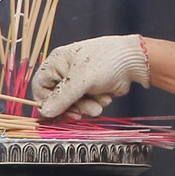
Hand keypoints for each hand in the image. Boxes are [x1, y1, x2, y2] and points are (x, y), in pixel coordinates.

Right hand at [31, 35, 149, 118]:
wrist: (133, 62)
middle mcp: (65, 72)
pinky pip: (86, 103)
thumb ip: (62, 98)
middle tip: (81, 113)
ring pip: (74, 104)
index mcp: (56, 62)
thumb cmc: (105, 62)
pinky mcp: (91, 89)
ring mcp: (79, 81)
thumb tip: (45, 112)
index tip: (57, 112)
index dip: (47, 101)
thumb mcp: (80, 81)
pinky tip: (105, 95)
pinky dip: (96, 102)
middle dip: (73, 106)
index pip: (40, 87)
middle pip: (58, 99)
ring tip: (99, 102)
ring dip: (87, 106)